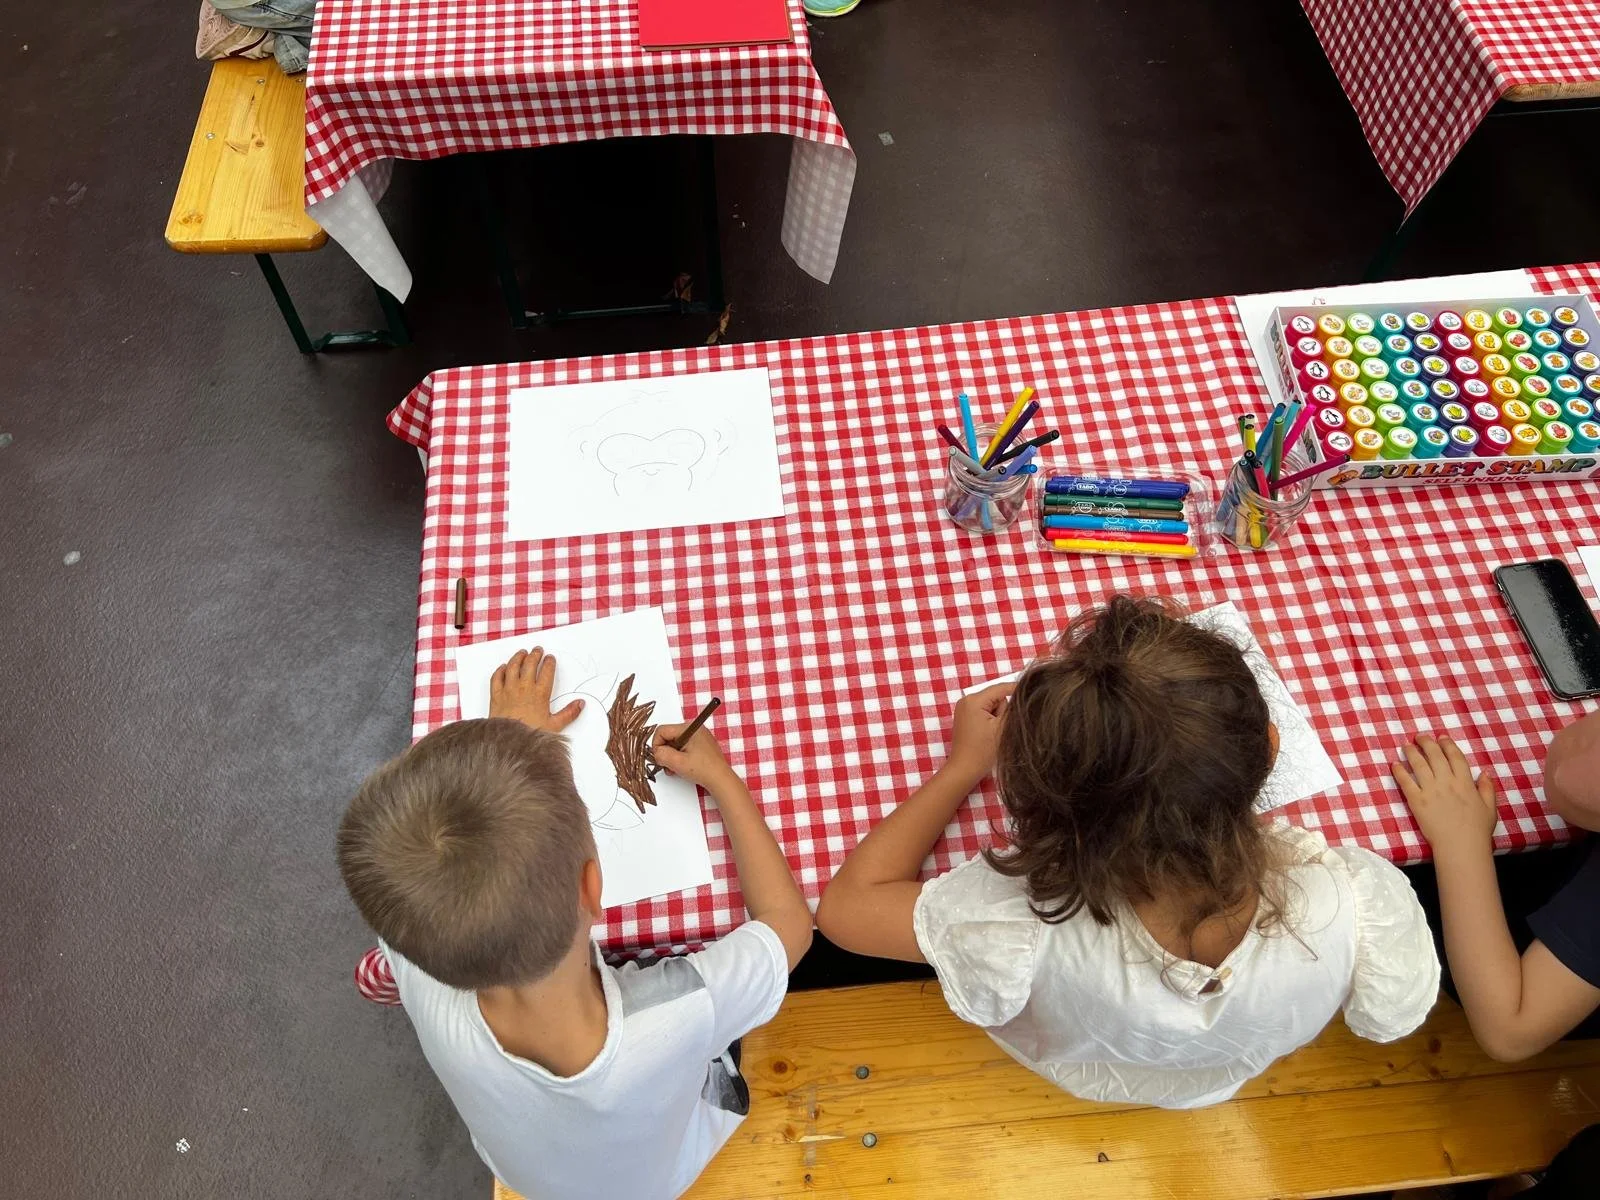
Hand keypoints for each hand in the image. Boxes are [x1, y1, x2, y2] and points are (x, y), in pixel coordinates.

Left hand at [488, 647, 583, 733]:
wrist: (508, 741)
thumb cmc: (530, 734)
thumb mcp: (554, 726)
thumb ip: (569, 713)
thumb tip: (580, 704)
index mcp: (540, 693)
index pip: (546, 671)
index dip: (549, 662)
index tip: (550, 658)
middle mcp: (524, 687)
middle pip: (530, 664)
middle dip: (535, 655)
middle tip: (537, 650)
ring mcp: (508, 689)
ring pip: (513, 666)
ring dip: (518, 657)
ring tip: (522, 653)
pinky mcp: (496, 694)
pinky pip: (497, 677)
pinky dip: (500, 669)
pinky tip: (503, 667)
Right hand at [651, 722, 738, 790]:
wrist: (720, 780)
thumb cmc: (703, 770)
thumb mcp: (677, 762)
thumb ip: (661, 754)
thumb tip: (656, 752)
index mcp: (689, 728)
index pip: (662, 731)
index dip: (657, 745)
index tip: (660, 758)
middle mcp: (694, 729)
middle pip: (668, 736)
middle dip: (665, 752)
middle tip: (668, 766)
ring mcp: (699, 737)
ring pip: (675, 743)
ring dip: (672, 757)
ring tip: (675, 769)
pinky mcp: (701, 745)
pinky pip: (683, 747)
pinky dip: (679, 757)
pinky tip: (682, 768)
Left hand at [947, 682, 1014, 781]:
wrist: (964, 770)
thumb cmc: (983, 751)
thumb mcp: (1002, 728)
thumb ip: (1013, 710)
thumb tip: (1022, 697)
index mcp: (974, 700)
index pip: (1001, 688)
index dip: (1018, 690)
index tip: (1034, 692)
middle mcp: (966, 700)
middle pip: (996, 697)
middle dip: (1003, 711)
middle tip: (1000, 728)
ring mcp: (964, 709)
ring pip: (991, 705)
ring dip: (997, 717)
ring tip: (993, 734)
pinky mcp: (965, 718)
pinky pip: (984, 712)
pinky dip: (990, 721)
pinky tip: (988, 734)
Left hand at [1392, 734, 1498, 854]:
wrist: (1461, 845)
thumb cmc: (1477, 829)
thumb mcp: (1490, 807)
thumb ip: (1487, 788)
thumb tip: (1485, 772)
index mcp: (1465, 782)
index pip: (1455, 756)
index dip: (1447, 744)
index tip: (1441, 737)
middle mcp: (1447, 782)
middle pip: (1435, 755)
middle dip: (1426, 742)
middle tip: (1419, 736)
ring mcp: (1430, 790)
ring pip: (1418, 764)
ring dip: (1411, 752)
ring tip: (1406, 745)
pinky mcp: (1417, 800)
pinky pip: (1405, 782)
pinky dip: (1399, 771)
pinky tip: (1394, 764)